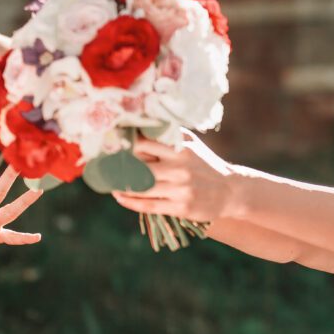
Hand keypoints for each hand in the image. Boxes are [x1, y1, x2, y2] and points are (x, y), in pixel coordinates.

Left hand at [112, 131, 235, 221]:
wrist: (231, 191)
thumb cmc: (205, 164)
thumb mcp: (191, 145)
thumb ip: (169, 135)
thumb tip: (139, 125)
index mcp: (181, 149)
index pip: (144, 144)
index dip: (124, 145)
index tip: (109, 145)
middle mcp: (180, 168)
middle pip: (138, 167)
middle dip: (118, 168)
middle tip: (102, 167)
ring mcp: (181, 189)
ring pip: (141, 188)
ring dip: (120, 186)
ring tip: (109, 183)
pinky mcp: (181, 208)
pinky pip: (148, 205)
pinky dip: (130, 202)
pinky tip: (120, 197)